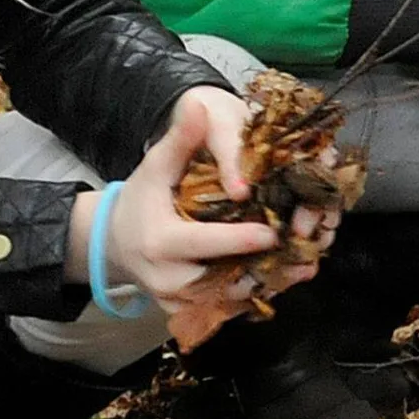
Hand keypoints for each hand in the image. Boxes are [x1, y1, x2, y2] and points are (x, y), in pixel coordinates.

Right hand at [78, 90, 287, 301]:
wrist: (114, 244)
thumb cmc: (141, 200)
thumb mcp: (155, 167)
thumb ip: (180, 140)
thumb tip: (196, 106)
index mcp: (161, 242)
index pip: (204, 243)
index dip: (239, 240)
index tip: (272, 232)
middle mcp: (168, 278)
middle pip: (224, 279)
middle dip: (264, 268)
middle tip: (304, 255)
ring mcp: (178, 301)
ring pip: (230, 299)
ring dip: (267, 284)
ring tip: (302, 267)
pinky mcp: (187, 312)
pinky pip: (226, 308)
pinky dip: (255, 296)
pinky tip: (283, 279)